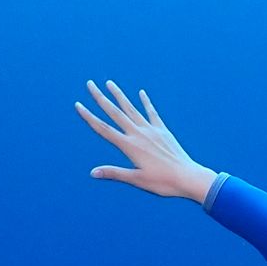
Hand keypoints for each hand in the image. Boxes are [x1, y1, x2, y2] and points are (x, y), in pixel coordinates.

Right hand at [74, 79, 217, 201]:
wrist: (188, 177)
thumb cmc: (163, 182)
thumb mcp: (137, 180)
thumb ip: (114, 173)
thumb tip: (93, 172)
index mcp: (129, 146)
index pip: (103, 129)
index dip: (89, 117)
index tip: (78, 105)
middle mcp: (138, 134)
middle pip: (115, 112)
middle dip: (100, 98)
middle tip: (90, 84)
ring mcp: (151, 130)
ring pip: (131, 109)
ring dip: (119, 95)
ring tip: (109, 83)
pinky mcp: (163, 131)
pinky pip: (152, 113)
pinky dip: (146, 102)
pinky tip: (141, 92)